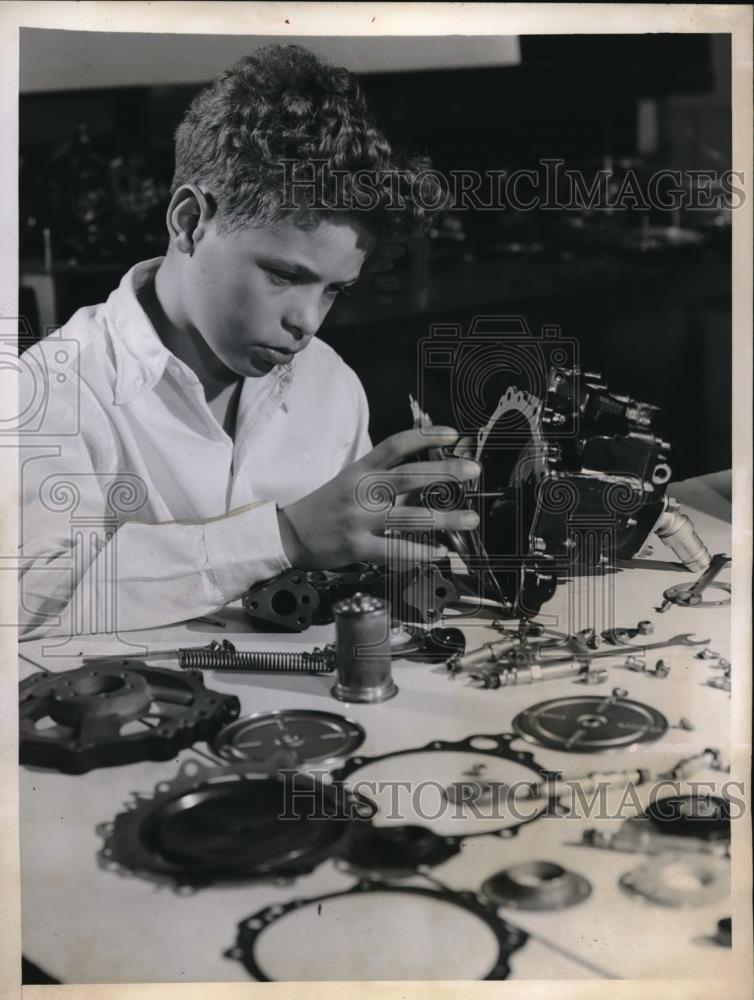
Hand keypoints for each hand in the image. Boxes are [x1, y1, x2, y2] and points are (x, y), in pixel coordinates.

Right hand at [277, 427, 479, 568]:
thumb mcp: (350, 482)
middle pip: (410, 477)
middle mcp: (361, 491)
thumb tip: (427, 477)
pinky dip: (421, 552)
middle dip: (445, 472)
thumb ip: (383, 479)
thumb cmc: (325, 507)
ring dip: (444, 518)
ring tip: (470, 518)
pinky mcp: (357, 547)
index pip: (395, 445)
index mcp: (360, 470)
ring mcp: (359, 520)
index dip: (425, 437)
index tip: (453, 434)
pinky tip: (440, 552)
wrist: (289, 535)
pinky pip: (395, 551)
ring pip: (409, 517)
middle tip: (473, 470)